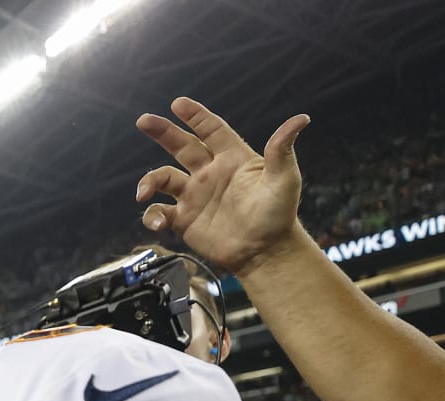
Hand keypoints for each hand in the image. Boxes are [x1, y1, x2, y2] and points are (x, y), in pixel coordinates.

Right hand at [134, 97, 311, 276]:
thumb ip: (282, 149)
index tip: (178, 104)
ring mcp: (195, 197)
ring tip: (143, 192)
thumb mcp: (284, 179)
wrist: (265, 253)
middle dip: (162, 132)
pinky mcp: (185, 220)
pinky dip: (152, 215)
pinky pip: (160, 212)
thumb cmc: (278, 215)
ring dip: (149, 180)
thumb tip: (301, 119)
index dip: (195, 116)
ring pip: (164, 179)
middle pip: (181, 147)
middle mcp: (210, 174)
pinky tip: (157, 222)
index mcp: (232, 159)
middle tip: (143, 121)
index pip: (211, 130)